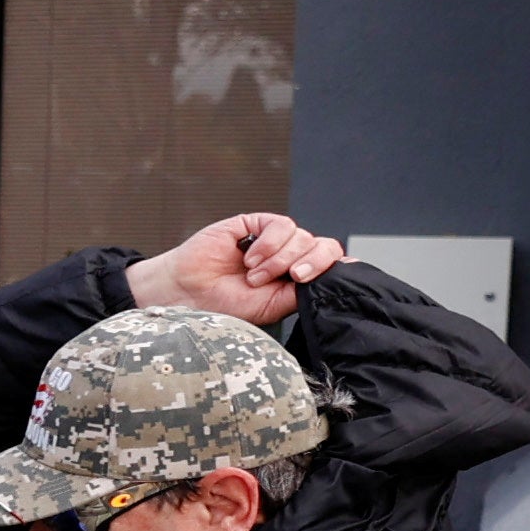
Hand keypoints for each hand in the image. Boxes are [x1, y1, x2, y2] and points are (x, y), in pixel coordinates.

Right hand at [131, 216, 342, 328]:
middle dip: (310, 263)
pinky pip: (280, 225)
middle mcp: (290, 256)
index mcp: (297, 277)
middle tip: (290, 278)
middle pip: (323, 247)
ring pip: (302, 237)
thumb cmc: (224, 304)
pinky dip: (270, 243)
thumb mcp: (272, 306)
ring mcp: (273, 239)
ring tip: (253, 275)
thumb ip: (303, 290)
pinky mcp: (254, 224)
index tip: (331, 276)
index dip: (335, 265)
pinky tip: (250, 258)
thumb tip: (341, 273)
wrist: (188, 295)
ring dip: (279, 259)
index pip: (331, 263)